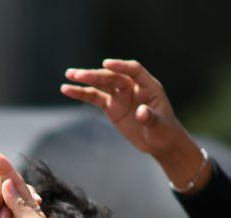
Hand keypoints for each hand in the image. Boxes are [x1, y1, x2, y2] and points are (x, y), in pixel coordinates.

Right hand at [62, 59, 208, 191]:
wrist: (159, 142)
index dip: (120, 66)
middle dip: (96, 75)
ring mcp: (120, 95)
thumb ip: (150, 118)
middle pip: (113, 76)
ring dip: (85, 79)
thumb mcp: (160, 127)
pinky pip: (94, 97)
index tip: (106, 63)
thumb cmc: (164, 132)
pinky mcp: (111, 106)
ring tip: (69, 75)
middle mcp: (133, 87)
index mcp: (149, 86)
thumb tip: (141, 111)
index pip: (134, 70)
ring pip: (101, 84)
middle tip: (78, 75)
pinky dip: (81, 93)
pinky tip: (67, 90)